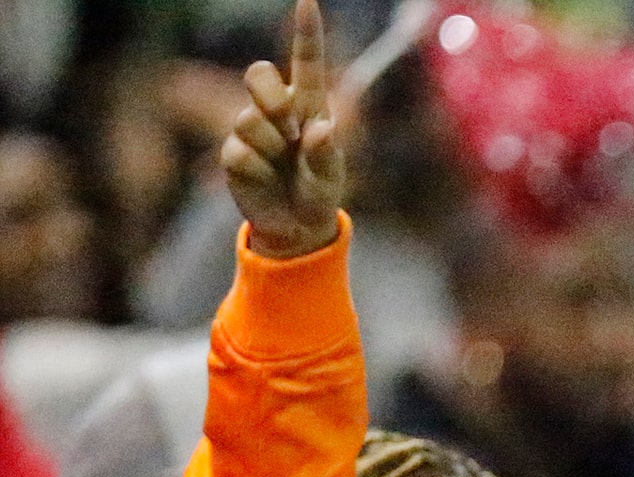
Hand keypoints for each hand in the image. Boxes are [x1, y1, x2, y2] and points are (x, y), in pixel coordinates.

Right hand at [220, 0, 343, 261]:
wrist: (295, 228)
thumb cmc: (318, 194)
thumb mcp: (330, 179)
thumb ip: (327, 155)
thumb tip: (321, 130)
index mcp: (309, 107)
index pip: (306, 63)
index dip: (306, 32)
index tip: (308, 1)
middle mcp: (277, 111)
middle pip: (259, 75)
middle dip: (270, 96)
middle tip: (288, 127)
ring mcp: (250, 129)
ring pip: (249, 120)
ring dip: (270, 148)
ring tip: (283, 168)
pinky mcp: (232, 152)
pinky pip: (240, 153)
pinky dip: (258, 173)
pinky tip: (266, 182)